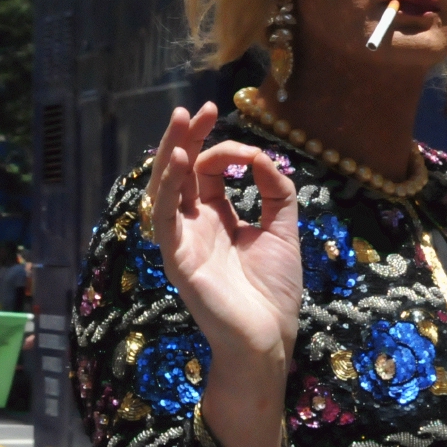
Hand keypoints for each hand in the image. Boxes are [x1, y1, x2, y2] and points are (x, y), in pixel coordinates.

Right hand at [146, 103, 302, 367]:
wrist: (268, 337)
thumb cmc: (272, 291)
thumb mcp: (282, 231)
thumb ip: (276, 192)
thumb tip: (264, 157)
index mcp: (216, 219)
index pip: (208, 172)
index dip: (225, 151)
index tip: (251, 151)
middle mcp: (194, 226)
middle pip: (180, 172)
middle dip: (187, 138)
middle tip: (196, 109)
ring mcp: (182, 241)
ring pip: (166, 188)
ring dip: (172, 153)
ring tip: (181, 122)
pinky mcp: (176, 258)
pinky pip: (164, 218)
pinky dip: (169, 189)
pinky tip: (181, 164)